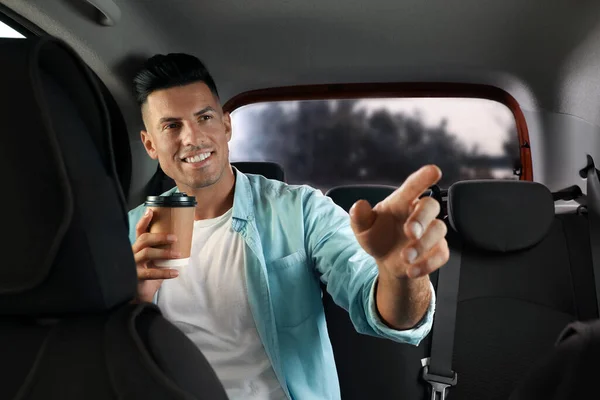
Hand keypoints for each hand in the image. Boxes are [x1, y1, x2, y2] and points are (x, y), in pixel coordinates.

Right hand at [132, 208, 180, 302]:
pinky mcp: (135, 276)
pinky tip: (175, 273)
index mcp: (138, 247)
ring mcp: (132, 264)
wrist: (140, 296)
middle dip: (160, 237)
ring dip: (164, 253)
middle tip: (175, 238)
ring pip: (147, 253)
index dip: (144, 220)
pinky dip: (165, 272)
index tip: (151, 210)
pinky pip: (150, 272)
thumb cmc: (150, 275)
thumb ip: (163, 252)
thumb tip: (182, 242)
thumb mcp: (156, 261)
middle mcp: (133, 253)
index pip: (139, 231)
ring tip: (178, 255)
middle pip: (144, 239)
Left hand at [350, 165, 448, 279]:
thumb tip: (359, 205)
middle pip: (431, 206)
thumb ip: (359, 217)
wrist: (387, 262)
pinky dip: (428, 263)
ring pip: (438, 230)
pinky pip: (442, 254)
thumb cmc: (377, 236)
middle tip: (411, 232)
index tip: (434, 171)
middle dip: (421, 218)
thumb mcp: (362, 228)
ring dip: (423, 245)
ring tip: (406, 257)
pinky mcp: (437, 250)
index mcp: (401, 202)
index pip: (413, 186)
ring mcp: (431, 231)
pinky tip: (412, 269)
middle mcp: (418, 213)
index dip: (423, 177)